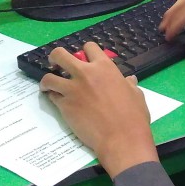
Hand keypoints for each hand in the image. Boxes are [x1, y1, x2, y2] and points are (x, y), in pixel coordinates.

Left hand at [39, 42, 157, 176]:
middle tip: (56, 63)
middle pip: (60, 55)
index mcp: (104, 67)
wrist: (121, 138)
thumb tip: (130, 80)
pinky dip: (53, 97)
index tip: (84, 59)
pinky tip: (57, 101)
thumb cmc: (133, 116)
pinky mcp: (64, 105)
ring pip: (49, 77)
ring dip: (48, 80)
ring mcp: (72, 89)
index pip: (89, 47)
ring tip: (49, 86)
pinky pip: (52, 96)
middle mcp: (85, 74)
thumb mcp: (136, 95)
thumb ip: (129, 84)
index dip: (85, 52)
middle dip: (55, 57)